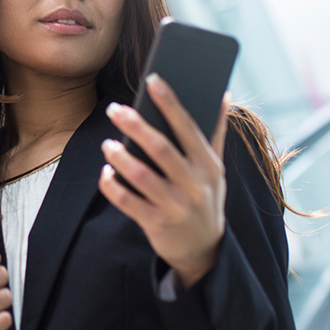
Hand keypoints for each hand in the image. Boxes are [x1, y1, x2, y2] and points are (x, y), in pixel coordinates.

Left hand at [99, 74, 228, 289]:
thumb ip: (216, 133)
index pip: (188, 127)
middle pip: (160, 148)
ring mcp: (175, 206)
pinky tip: (106, 172)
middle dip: (135, 125)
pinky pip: (127, 201)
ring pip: (141, 175)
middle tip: (115, 109)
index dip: (170, 102)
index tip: (152, 79)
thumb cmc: (206, 198)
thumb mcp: (216, 169)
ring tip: (108, 144)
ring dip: (120, 157)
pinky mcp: (156, 224)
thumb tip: (223, 94)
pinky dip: (113, 185)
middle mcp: (194, 185)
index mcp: (209, 166)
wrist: (205, 250)